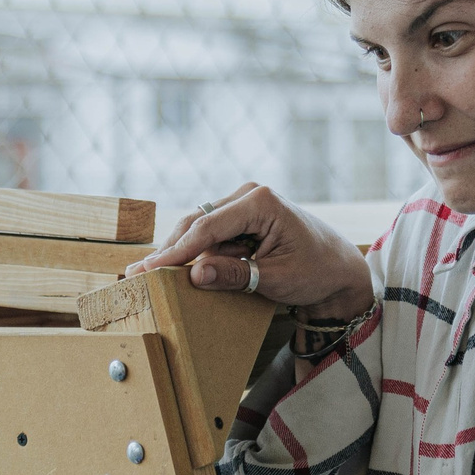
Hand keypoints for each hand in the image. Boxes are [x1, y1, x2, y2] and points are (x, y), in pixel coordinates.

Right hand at [125, 182, 374, 319]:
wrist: (339, 267)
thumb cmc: (315, 271)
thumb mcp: (276, 279)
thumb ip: (235, 276)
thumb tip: (195, 275)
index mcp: (261, 202)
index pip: (207, 228)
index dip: (175, 251)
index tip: (147, 270)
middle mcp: (249, 195)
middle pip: (197, 223)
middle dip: (170, 250)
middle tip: (136, 274)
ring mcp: (244, 203)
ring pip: (200, 229)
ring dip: (184, 253)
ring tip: (150, 275)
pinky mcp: (242, 216)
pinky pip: (212, 234)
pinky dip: (198, 251)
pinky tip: (177, 269)